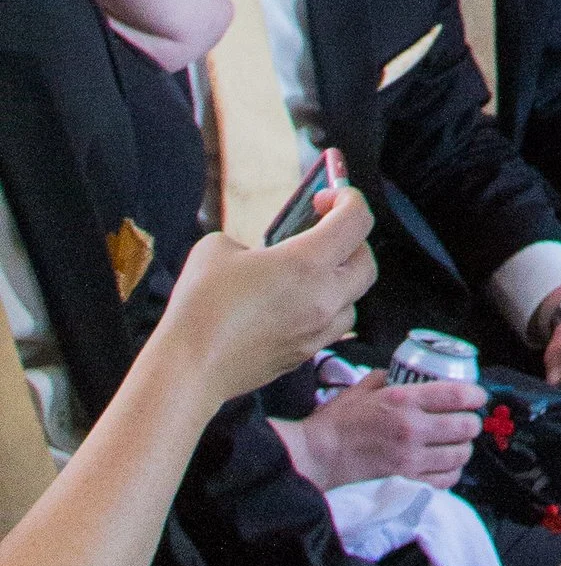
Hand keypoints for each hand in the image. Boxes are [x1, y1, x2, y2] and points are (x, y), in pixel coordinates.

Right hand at [158, 189, 376, 397]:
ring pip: (354, 300)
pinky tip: (296, 304)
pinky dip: (326, 310)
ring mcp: (316, 331)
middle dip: (352, 240)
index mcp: (307, 263)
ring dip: (342, 280)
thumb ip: (250, 242)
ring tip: (311, 271)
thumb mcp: (218, 248)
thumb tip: (258, 254)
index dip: (348, 198)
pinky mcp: (303, 355)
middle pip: (367, 261)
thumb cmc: (201, 306)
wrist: (189, 368)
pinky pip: (332, 328)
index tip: (327, 196)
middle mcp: (323, 298)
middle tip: (324, 230)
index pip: (356, 220)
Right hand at [293, 367, 486, 489]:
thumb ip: (385, 378)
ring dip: (464, 449)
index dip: (476, 395)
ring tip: (458, 444)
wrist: (318, 456)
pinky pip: (444, 480)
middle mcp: (413, 428)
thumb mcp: (363, 388)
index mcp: (405, 400)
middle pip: (465, 427)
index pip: (457, 395)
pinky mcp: (406, 480)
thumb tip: (399, 373)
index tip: (478, 397)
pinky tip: (446, 466)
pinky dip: (451, 473)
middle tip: (467, 421)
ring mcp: (411, 458)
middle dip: (472, 423)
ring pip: (459, 455)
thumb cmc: (337, 422)